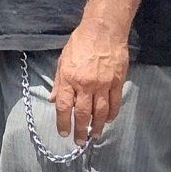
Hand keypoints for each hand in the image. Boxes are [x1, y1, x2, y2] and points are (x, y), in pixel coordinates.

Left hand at [50, 21, 129, 143]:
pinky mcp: (117, 82)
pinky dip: (111, 114)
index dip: (63, 122)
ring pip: (100, 112)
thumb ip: (59, 83)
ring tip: (94, 136)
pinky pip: (114, 103)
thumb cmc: (80, 43)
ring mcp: (103, 84)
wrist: (103, 30)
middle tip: (79, 141)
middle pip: (82, 114)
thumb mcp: (62, 61)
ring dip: (97, 127)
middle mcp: (85, 84)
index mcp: (69, 79)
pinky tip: (108, 120)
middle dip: (80, 130)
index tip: (64, 132)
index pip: (64, 106)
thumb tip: (53, 100)